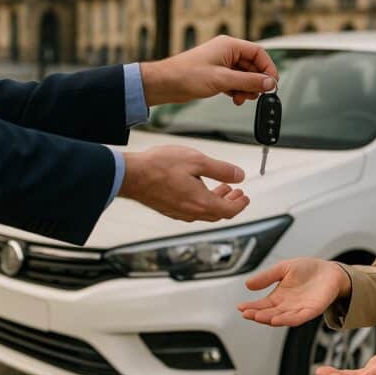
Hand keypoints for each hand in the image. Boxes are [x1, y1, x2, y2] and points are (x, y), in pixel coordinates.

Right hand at [118, 145, 248, 221]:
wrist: (130, 175)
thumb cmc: (159, 166)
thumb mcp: (197, 161)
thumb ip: (221, 170)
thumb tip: (239, 176)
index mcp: (201, 202)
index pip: (229, 211)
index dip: (240, 204)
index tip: (245, 197)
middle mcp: (190, 212)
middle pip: (217, 214)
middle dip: (230, 203)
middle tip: (237, 193)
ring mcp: (178, 212)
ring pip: (204, 212)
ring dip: (216, 201)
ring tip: (222, 188)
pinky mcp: (168, 208)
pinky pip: (192, 209)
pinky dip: (203, 201)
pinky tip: (200, 188)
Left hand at [140, 35, 278, 105]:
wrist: (165, 84)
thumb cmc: (187, 76)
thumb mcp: (222, 80)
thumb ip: (248, 81)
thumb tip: (269, 83)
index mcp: (229, 45)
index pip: (258, 53)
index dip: (268, 68)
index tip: (272, 84)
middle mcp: (227, 52)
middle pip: (253, 66)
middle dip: (256, 82)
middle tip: (255, 95)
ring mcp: (221, 64)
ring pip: (244, 75)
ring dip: (246, 88)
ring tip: (241, 98)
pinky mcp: (216, 75)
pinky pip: (235, 81)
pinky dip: (237, 90)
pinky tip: (234, 99)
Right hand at [237, 258, 350, 326]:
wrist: (330, 271)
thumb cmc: (308, 270)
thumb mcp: (283, 268)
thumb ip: (267, 277)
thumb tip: (247, 284)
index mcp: (279, 297)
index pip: (262, 305)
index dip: (251, 307)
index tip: (240, 307)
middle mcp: (287, 306)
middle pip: (269, 313)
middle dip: (257, 314)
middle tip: (246, 313)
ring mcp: (299, 309)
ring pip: (282, 318)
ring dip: (270, 319)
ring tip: (259, 317)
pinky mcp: (312, 310)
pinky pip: (299, 317)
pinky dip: (289, 319)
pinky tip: (278, 319)